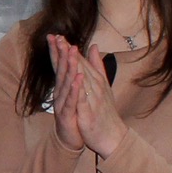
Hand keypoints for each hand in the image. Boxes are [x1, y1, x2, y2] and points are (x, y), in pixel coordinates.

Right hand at [46, 34, 88, 150]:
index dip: (57, 51)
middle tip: (59, 38)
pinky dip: (75, 88)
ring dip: (68, 66)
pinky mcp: (67, 114)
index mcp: (62, 87)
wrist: (71, 139)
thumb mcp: (75, 94)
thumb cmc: (73, 115)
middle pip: (59, 70)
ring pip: (65, 82)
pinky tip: (79, 78)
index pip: (59, 65)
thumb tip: (75, 63)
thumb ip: (75, 77)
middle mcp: (60, 93)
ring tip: (71, 52)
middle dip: (59, 53)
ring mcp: (62, 103)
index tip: (56, 35)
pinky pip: (72, 99)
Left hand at [69, 40, 127, 158]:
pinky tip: (74, 79)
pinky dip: (79, 89)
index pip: (81, 62)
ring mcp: (93, 99)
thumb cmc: (105, 111)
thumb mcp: (103, 86)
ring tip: (64, 52)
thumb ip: (97, 66)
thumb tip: (94, 46)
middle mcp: (95, 87)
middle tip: (58, 38)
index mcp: (96, 81)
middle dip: (68, 53)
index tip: (58, 36)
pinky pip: (83, 99)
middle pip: (80, 67)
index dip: (69, 50)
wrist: (113, 136)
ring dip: (73, 65)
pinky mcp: (89, 112)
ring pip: (82, 79)